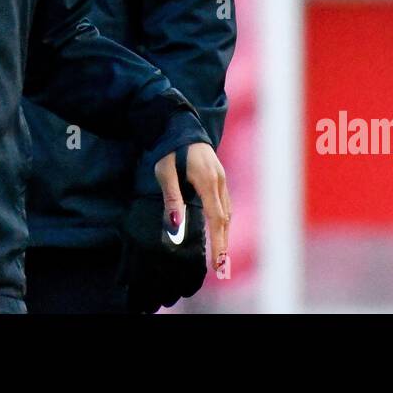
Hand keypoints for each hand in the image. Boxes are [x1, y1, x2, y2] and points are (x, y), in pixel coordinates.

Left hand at [155, 142, 229, 273]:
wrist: (179, 124)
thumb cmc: (168, 149)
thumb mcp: (165, 174)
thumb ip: (172, 201)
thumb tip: (176, 229)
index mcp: (207, 180)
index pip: (216, 219)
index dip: (218, 243)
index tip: (217, 264)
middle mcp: (219, 180)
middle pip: (224, 218)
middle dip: (223, 244)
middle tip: (220, 267)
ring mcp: (221, 178)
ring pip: (227, 211)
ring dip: (224, 233)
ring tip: (220, 254)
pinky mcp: (219, 176)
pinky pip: (224, 203)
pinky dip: (223, 220)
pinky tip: (219, 230)